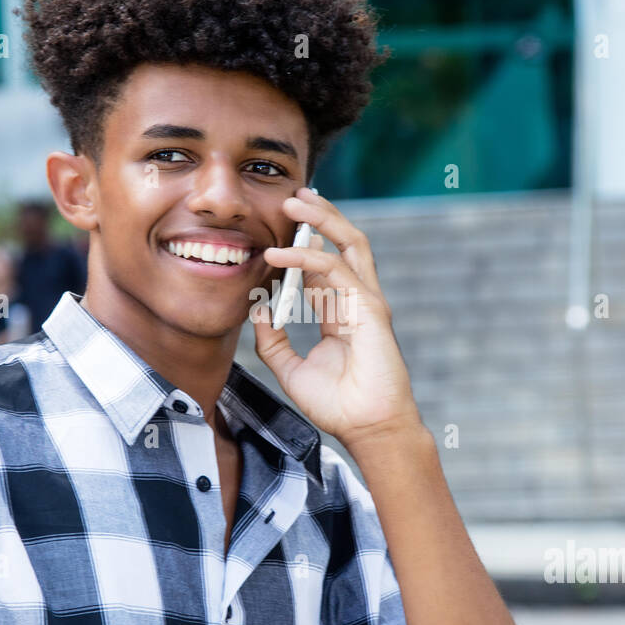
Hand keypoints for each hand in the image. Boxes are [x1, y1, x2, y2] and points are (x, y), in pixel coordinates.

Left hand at [252, 187, 421, 447]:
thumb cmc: (337, 404)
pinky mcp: (370, 308)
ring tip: (294, 203)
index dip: (300, 245)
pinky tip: (278, 255)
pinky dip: (306, 257)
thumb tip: (254, 310)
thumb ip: (272, 340)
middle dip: (320, 217)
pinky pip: (335, 270)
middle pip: (344, 243)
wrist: (367, 428)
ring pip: (349, 242)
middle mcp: (357, 300)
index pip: (323, 265)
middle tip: (292, 197)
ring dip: (321, 219)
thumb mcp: (291, 369)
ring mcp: (367, 301)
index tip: (272, 233)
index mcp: (342, 312)